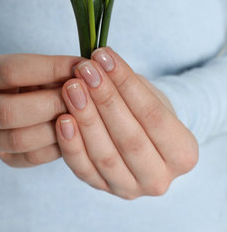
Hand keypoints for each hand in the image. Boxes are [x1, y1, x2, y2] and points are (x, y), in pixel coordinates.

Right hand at [0, 53, 80, 167]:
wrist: (10, 98)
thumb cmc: (30, 76)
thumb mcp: (36, 65)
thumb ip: (56, 69)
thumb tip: (88, 70)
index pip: (11, 71)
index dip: (49, 68)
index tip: (79, 66)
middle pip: (8, 112)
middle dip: (50, 104)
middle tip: (81, 97)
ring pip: (18, 140)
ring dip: (55, 129)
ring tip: (80, 116)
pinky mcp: (4, 158)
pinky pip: (31, 159)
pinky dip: (56, 147)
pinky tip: (75, 133)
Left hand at [55, 47, 198, 198]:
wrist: (142, 136)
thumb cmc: (147, 109)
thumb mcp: (149, 93)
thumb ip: (129, 83)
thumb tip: (100, 62)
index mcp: (183, 154)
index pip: (153, 115)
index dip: (126, 83)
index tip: (104, 57)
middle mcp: (159, 179)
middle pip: (129, 138)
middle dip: (105, 99)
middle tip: (85, 70)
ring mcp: (129, 189)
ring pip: (105, 155)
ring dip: (86, 118)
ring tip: (71, 87)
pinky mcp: (102, 188)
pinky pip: (83, 169)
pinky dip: (71, 145)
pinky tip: (63, 119)